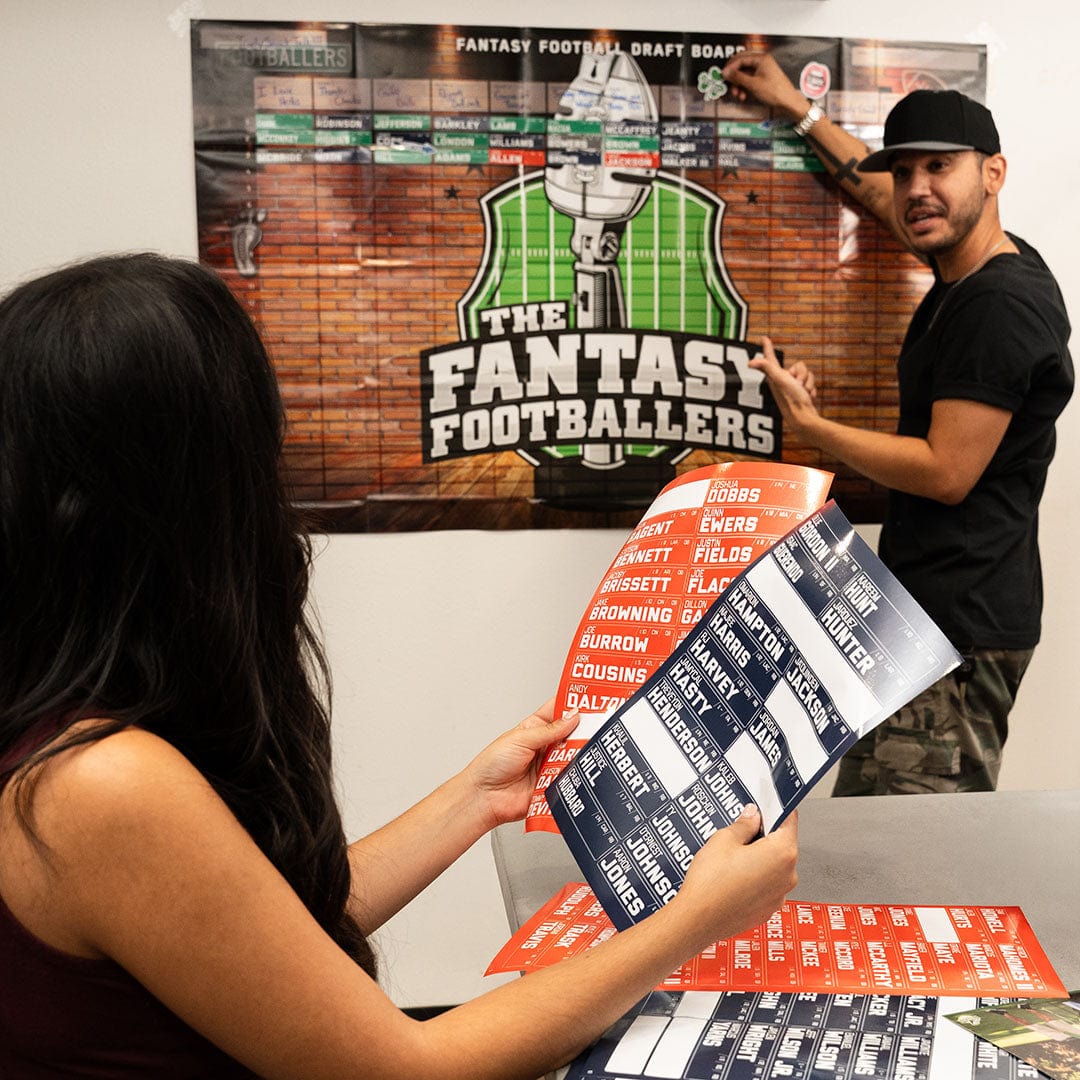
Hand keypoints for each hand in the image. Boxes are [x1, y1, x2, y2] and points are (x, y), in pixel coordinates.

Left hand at [462, 700, 580, 829]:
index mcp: (534, 728)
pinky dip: (578, 774)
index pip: (558, 711)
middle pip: (571, 734)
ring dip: (581, 752)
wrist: (484, 798)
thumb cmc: (491, 766)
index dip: (572, 704)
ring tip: (588, 747)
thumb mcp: (521, 739)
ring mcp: (550, 766)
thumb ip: (549, 730)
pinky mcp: (554, 785)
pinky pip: (572, 778)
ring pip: (574, 755)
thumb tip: (572, 716)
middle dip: (584, 729)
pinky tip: (581, 769)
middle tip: (598, 725)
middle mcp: (544, 746)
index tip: (591, 699)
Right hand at [674, 805, 798, 951]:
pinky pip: (767, 886)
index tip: (767, 806)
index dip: (776, 810)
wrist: (698, 920)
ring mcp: (779, 896)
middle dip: (763, 837)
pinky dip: (755, 879)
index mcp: (782, 853)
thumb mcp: (723, 840)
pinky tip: (732, 877)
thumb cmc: (711, 882)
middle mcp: (788, 876)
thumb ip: (744, 824)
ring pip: (774, 867)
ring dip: (759, 859)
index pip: (789, 821)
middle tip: (739, 833)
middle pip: (782, 845)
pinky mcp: (768, 910)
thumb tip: (753, 816)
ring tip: (731, 859)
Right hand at [722, 52, 806, 118]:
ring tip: (737, 94)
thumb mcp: (753, 84)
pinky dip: (744, 88)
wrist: (787, 102)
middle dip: (734, 77)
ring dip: (738, 85)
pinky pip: (748, 81)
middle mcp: (761, 62)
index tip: (723, 76)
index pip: (740, 58)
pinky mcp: (762, 79)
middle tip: (729, 85)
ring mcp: (762, 71)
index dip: (730, 67)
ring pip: (744, 74)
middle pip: (741, 66)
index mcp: (761, 58)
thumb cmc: (775, 91)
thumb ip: (737, 77)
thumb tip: (725, 72)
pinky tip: (743, 96)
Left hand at [750, 336, 820, 439]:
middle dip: (803, 375)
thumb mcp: (780, 380)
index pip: (771, 358)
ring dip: (809, 383)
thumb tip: (749, 363)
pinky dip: (812, 390)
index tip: (764, 338)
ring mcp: (791, 387)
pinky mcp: (800, 393)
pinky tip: (808, 398)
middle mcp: (781, 381)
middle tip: (798, 386)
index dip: (768, 347)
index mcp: (774, 376)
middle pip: (798, 365)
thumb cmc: (791, 399)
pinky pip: (811, 383)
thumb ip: (767, 368)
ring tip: (803, 393)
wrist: (804, 418)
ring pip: (807, 374)